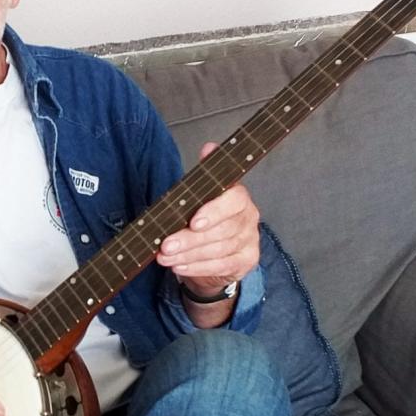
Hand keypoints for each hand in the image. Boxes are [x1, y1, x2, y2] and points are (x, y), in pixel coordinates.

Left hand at [155, 141, 260, 295]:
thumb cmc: (207, 217)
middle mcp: (248, 218)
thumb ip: (205, 175)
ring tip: (165, 257)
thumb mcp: (202, 194)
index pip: (233, 201)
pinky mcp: (246, 262)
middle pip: (222, 231)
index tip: (193, 222)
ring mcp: (249, 241)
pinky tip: (179, 266)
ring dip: (189, 255)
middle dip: (190, 239)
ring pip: (219, 250)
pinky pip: (220, 267)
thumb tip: (209, 147)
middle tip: (166, 245)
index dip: (214, 211)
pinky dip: (197, 268)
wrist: (220, 248)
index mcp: (239, 197)